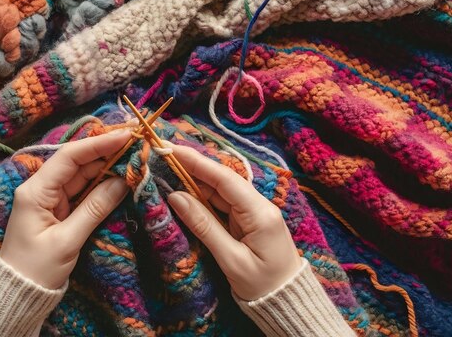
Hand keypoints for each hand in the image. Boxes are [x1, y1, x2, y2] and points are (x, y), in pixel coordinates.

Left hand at [0, 130, 130, 288]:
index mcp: (35, 191)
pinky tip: (121, 176)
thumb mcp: (67, 241)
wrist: (17, 294)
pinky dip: (102, 183)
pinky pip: (83, 191)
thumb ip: (95, 208)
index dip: (99, 143)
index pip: (70, 157)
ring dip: (108, 165)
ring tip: (134, 155)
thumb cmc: (36, 269)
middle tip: (136, 141)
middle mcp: (41, 189)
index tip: (126, 136)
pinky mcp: (59, 211)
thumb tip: (123, 181)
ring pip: (83, 175)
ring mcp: (50, 199)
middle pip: (78, 162)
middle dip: (107, 151)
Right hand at [165, 143, 301, 300]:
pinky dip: (202, 197)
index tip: (172, 148)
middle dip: (192, 167)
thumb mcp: (230, 259)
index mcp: (259, 213)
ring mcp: (254, 212)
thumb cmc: (262, 285)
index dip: (197, 162)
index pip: (224, 179)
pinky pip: (222, 204)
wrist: (288, 302)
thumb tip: (176, 197)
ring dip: (194, 181)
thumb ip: (204, 226)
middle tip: (163, 155)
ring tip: (167, 169)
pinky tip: (185, 191)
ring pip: (220, 191)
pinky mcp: (249, 221)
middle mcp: (259, 206)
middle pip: (221, 181)